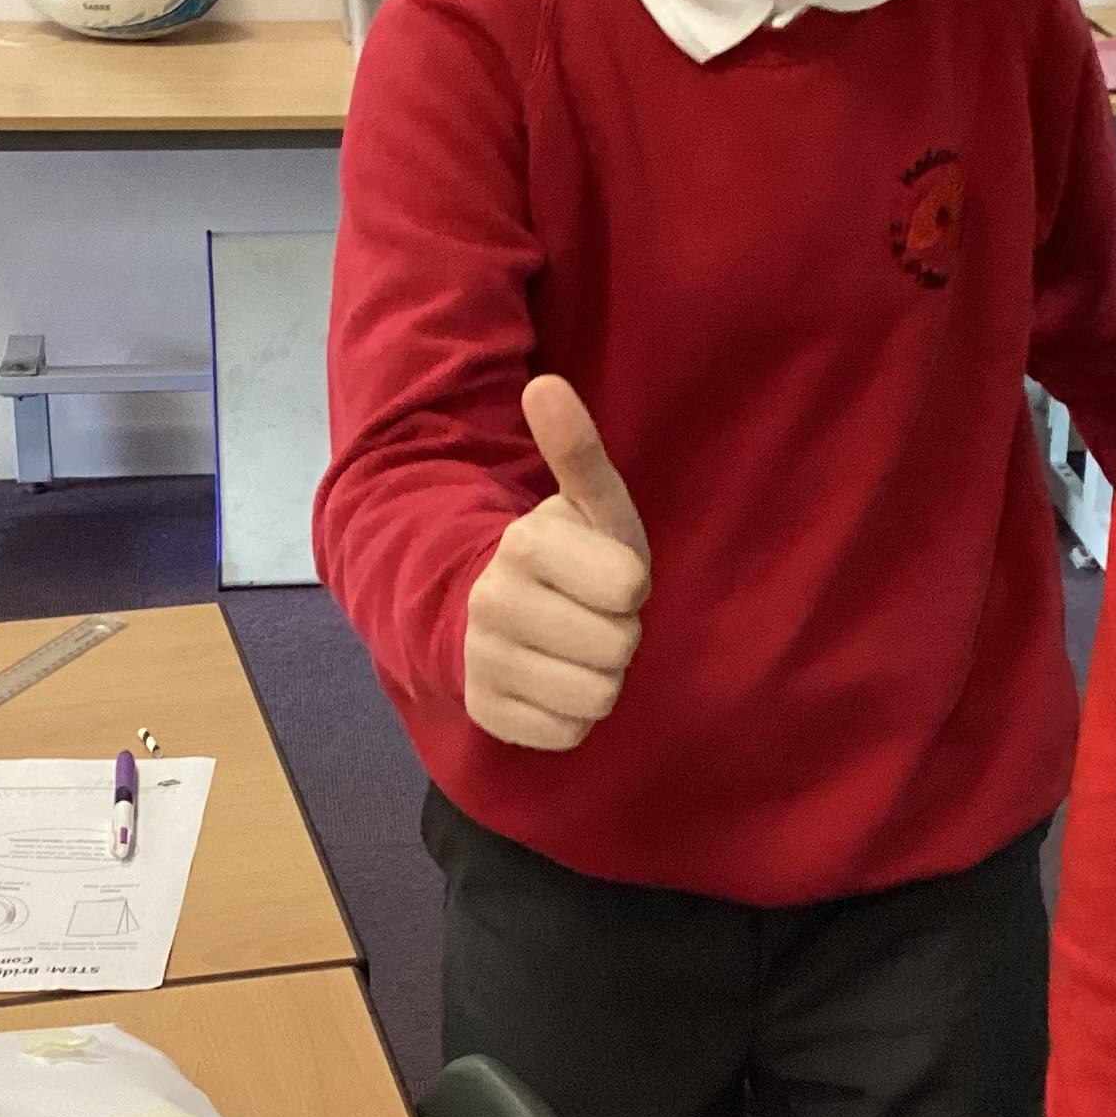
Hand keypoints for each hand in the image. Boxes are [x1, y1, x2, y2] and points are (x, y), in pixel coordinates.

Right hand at [463, 377, 652, 750]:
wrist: (488, 616)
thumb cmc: (566, 559)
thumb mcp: (586, 507)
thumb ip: (577, 451)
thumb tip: (545, 384)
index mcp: (525, 544)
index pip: (630, 586)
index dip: (629, 584)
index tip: (604, 576)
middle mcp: (494, 602)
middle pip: (619, 647)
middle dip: (617, 633)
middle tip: (589, 615)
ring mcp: (485, 662)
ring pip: (598, 695)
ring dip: (600, 676)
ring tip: (573, 649)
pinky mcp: (488, 714)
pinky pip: (570, 731)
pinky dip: (573, 714)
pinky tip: (552, 682)